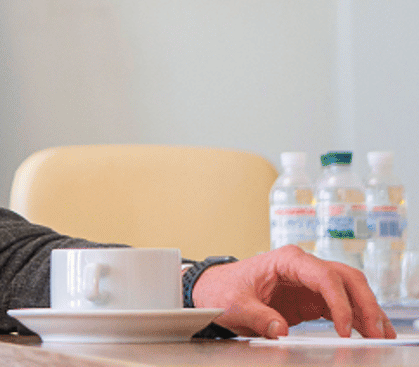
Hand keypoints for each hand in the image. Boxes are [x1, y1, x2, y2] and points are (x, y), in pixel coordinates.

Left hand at [191, 245, 395, 338]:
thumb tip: (281, 331)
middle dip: (366, 304)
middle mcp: (304, 266)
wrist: (214, 289)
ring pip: (351, 291)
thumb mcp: (234, 304)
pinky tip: (369, 333)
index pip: (323, 276)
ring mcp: (311, 282)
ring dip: (368, 312)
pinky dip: (358, 319)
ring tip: (382, 336)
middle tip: (377, 332)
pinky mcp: (312, 299)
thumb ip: (258, 317)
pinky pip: (342, 306)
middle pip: (347, 279)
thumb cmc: (223, 289)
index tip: (344, 328)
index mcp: (287, 260)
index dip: (339, 302)